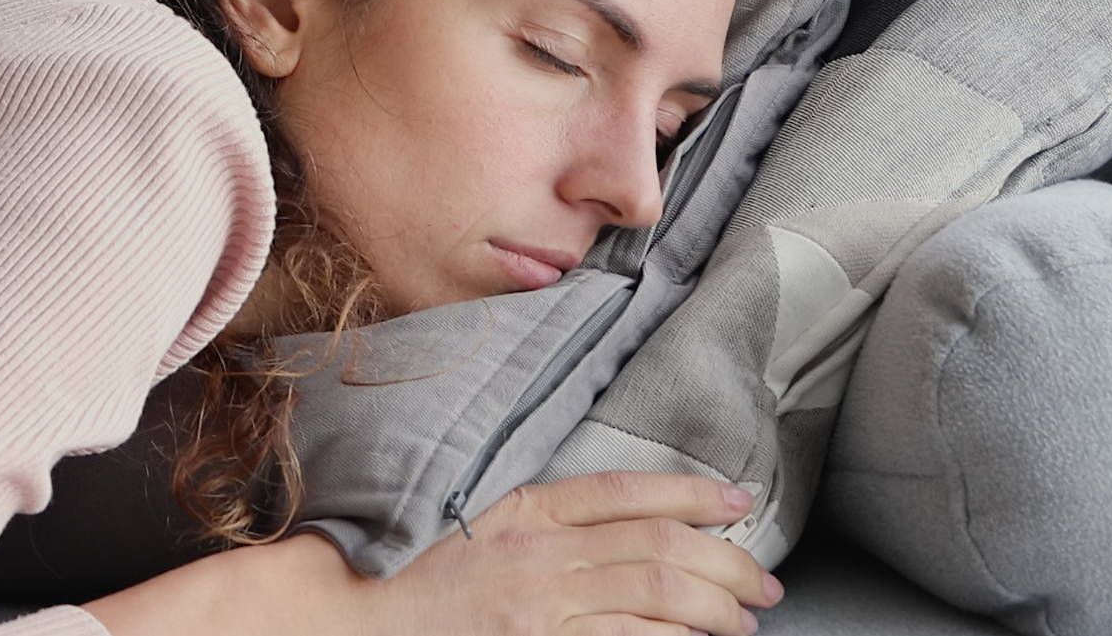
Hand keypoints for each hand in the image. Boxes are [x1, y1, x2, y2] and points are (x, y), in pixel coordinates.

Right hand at [356, 470, 783, 634]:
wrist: (348, 617)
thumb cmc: (406, 576)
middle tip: (763, 583)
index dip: (690, 494)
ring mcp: (539, 607)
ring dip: (714, 609)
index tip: (738, 502)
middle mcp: (537, 553)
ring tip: (743, 620)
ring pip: (655, 597)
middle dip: (725, 563)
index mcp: (521, 511)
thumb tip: (619, 531)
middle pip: (657, 547)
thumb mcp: (474, 529)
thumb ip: (538, 523)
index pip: (624, 493)